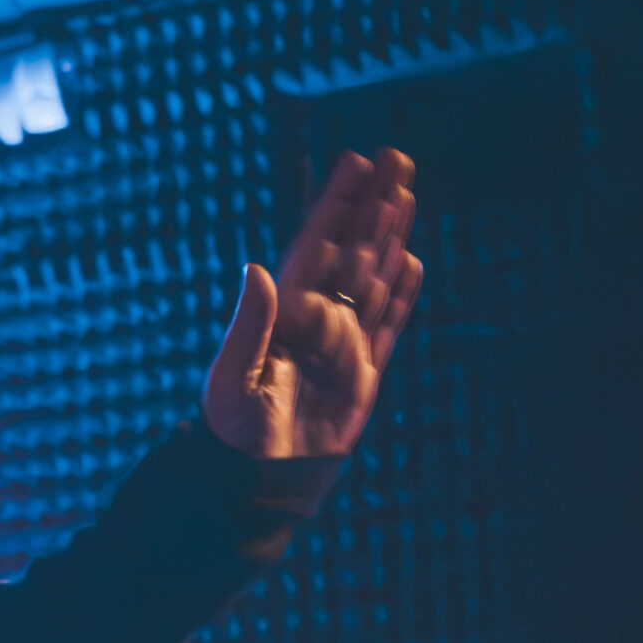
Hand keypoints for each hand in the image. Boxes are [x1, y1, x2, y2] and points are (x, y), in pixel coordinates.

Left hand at [202, 147, 423, 459]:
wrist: (254, 483)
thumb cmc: (232, 433)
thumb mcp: (230, 378)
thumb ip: (249, 325)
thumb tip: (258, 270)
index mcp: (283, 313)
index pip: (318, 245)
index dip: (338, 204)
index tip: (356, 162)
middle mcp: (314, 321)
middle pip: (352, 251)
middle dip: (373, 206)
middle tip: (396, 159)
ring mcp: (341, 346)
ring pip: (373, 280)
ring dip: (390, 237)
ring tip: (405, 195)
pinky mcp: (361, 377)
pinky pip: (386, 326)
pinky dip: (400, 296)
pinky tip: (411, 262)